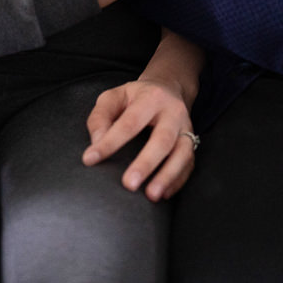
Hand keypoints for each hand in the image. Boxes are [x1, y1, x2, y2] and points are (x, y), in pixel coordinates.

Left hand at [82, 77, 197, 201]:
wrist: (168, 87)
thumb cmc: (135, 96)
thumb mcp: (114, 96)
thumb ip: (101, 117)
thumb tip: (96, 143)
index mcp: (150, 98)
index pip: (130, 122)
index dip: (110, 142)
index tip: (90, 159)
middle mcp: (173, 112)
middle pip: (162, 140)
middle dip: (146, 163)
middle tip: (129, 184)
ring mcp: (186, 128)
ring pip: (182, 153)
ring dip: (167, 176)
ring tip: (151, 195)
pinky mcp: (191, 141)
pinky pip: (189, 163)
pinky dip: (178, 180)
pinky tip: (164, 194)